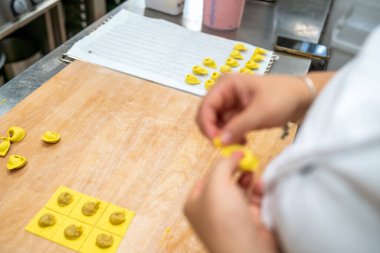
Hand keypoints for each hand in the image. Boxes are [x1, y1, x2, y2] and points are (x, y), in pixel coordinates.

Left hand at [184, 156, 276, 252]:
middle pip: (223, 183)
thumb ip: (223, 164)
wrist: (248, 252)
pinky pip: (252, 201)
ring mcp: (230, 218)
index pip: (206, 177)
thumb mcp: (217, 184)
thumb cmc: (225, 221)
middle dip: (235, 170)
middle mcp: (211, 211)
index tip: (234, 153)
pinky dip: (257, 191)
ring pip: (238, 191)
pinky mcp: (248, 222)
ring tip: (252, 171)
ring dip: (247, 179)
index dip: (219, 164)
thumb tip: (232, 154)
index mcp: (195, 203)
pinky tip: (261, 185)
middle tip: (246, 160)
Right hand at [196, 74, 313, 143]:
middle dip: (214, 131)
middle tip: (225, 146)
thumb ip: (238, 127)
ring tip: (239, 144)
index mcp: (226, 85)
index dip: (207, 124)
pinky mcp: (238, 113)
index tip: (216, 141)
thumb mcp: (261, 112)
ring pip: (216, 124)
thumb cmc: (283, 97)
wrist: (303, 98)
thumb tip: (219, 141)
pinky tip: (243, 141)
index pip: (206, 106)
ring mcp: (231, 104)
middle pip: (207, 115)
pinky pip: (227, 128)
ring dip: (224, 136)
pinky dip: (231, 136)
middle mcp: (225, 93)